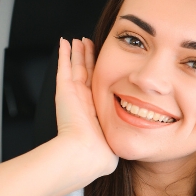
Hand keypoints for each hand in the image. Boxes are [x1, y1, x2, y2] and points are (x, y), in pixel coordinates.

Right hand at [55, 38, 117, 177]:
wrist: (85, 155)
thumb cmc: (101, 154)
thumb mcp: (115, 140)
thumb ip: (121, 135)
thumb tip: (132, 139)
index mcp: (94, 112)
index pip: (98, 87)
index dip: (99, 73)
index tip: (102, 61)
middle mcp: (82, 102)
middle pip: (85, 73)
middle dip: (86, 58)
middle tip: (85, 43)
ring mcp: (72, 95)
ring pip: (75, 67)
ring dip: (76, 53)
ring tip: (75, 40)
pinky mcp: (64, 92)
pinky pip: (64, 68)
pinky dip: (63, 55)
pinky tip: (63, 43)